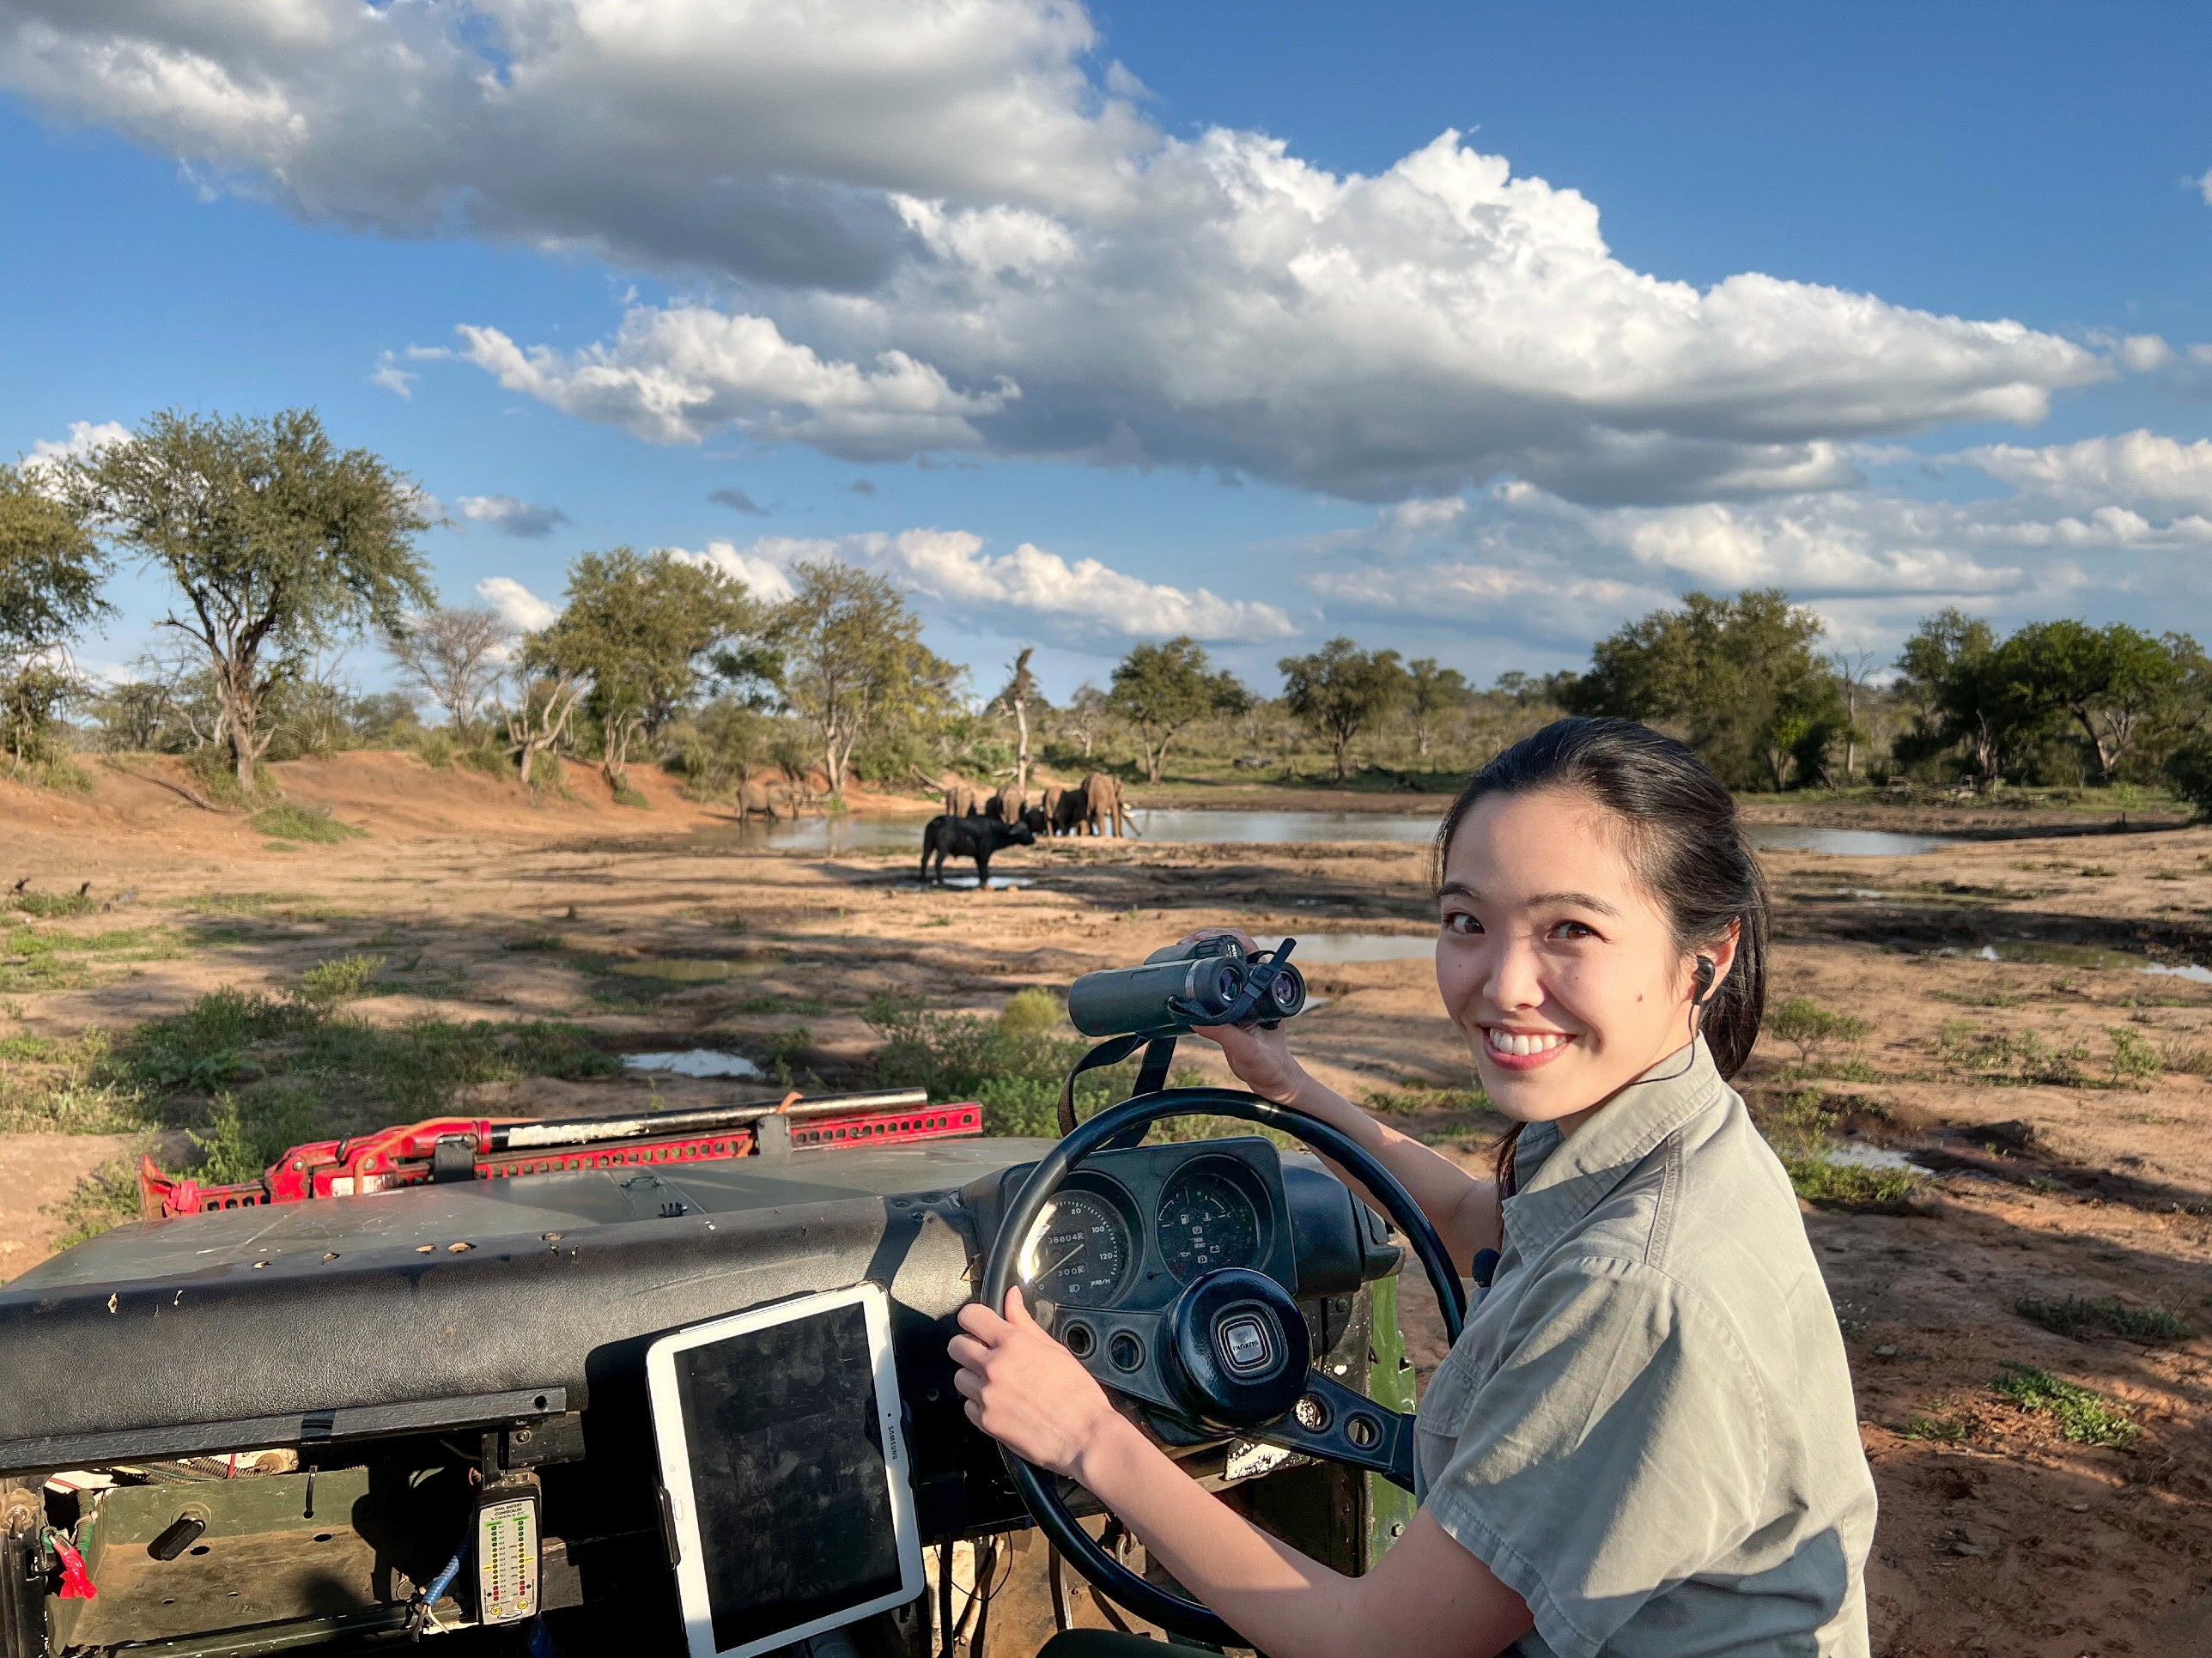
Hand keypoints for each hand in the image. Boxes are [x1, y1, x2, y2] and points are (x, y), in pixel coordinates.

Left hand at [949, 1288, 1124, 1478]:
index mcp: (1013, 1344)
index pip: (970, 1316)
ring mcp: (987, 1396)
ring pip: (959, 1377)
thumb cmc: (1077, 1395)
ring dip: (973, 1377)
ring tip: (997, 1382)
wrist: (1084, 1438)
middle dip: (968, 1346)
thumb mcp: (1055, 1349)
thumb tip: (1011, 1298)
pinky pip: (967, 1406)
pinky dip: (979, 1404)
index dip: (973, 1317)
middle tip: (986, 1353)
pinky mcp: (985, 1422)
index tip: (979, 1323)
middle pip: (955, 1346)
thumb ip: (1025, 1322)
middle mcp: (994, 1367)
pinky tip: (1000, 1403)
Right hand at [1175, 929, 1309, 1104]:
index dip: (1228, 939)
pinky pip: (1218, 981)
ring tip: (1183, 948)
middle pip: (1236, 949)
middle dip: (1212, 938)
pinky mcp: (1233, 1006)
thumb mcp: (1246, 1050)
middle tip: (1188, 941)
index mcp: (1267, 991)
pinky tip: (1186, 968)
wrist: (1272, 1080)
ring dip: (1206, 951)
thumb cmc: (1270, 1065)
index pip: (1251, 952)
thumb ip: (1222, 1034)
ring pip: (1227, 962)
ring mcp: (1246, 995)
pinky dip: (1202, 969)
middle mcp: (1258, 988)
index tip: (1204, 939)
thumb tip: (1195, 1018)